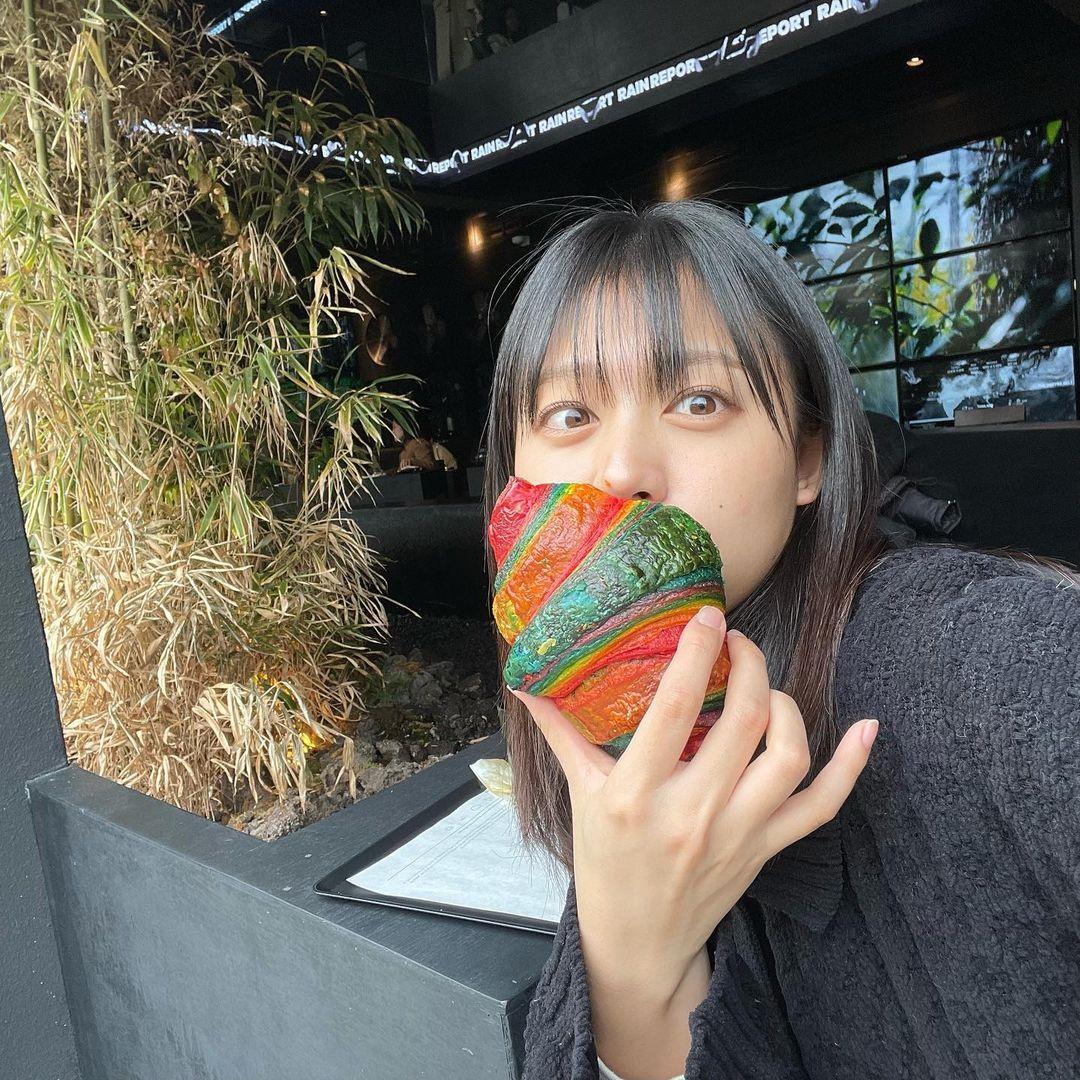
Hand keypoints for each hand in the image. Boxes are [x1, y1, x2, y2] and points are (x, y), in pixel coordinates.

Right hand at [509, 605, 877, 1006]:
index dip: (696, 653)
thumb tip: (525, 681)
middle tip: (736, 641)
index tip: (706, 616)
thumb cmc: (605, 862)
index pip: (676, 708)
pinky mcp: (766, 848)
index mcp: (635, 794)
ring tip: (764, 686)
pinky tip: (867, 729)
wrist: (639, 941)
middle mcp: (692, 812)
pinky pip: (822, 806)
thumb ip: (558, 732)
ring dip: (785, 706)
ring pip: (787, 756)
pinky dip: (852, 768)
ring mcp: (737, 833)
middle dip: (748, 665)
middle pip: (743, 721)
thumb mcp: (578, 795)